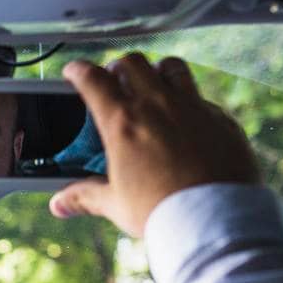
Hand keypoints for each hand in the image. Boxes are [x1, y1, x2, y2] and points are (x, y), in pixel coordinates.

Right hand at [48, 54, 259, 236]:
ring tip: (153, 84)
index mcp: (123, 123)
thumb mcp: (115, 204)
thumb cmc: (161, 212)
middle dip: (118, 66)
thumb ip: (85, 197)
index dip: (79, 70)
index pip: (93, 80)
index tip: (75, 71)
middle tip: (114, 79)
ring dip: (157, 70)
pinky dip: (189, 102)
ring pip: (172, 67)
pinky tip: (186, 121)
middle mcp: (158, 106)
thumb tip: (60, 204)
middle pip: (132, 63)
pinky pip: (202, 98)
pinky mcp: (222, 119)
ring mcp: (193, 108)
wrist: (213, 220)